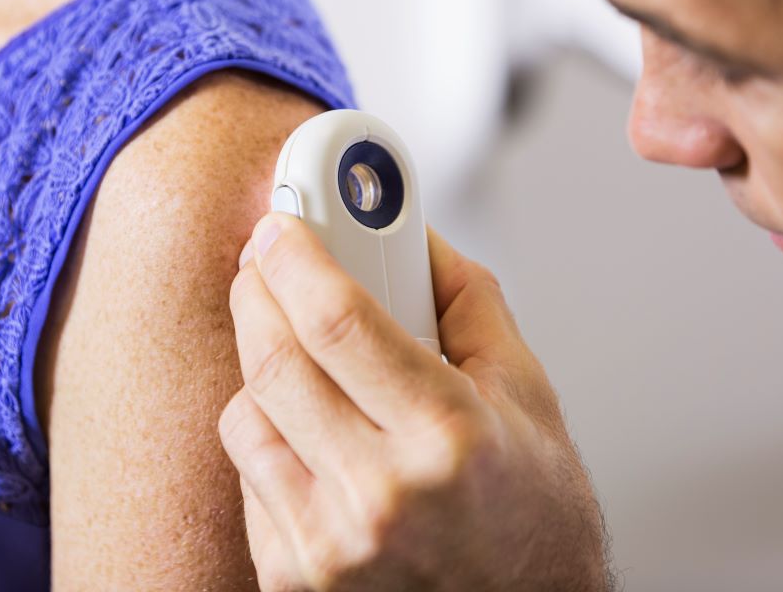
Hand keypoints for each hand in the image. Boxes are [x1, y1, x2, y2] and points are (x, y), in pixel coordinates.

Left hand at [219, 213, 611, 591]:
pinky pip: (249, 474)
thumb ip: (466, 300)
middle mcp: (380, 498)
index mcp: (448, 439)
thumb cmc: (535, 517)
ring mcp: (329, 546)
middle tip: (266, 262)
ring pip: (246, 414)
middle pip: (275, 359)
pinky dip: (269, 434)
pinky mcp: (293, 577)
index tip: (280, 225)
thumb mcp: (527, 393)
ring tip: (299, 351)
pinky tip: (312, 429)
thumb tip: (411, 232)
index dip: (297, 257)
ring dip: (260, 363)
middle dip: (257, 290)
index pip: (338, 320)